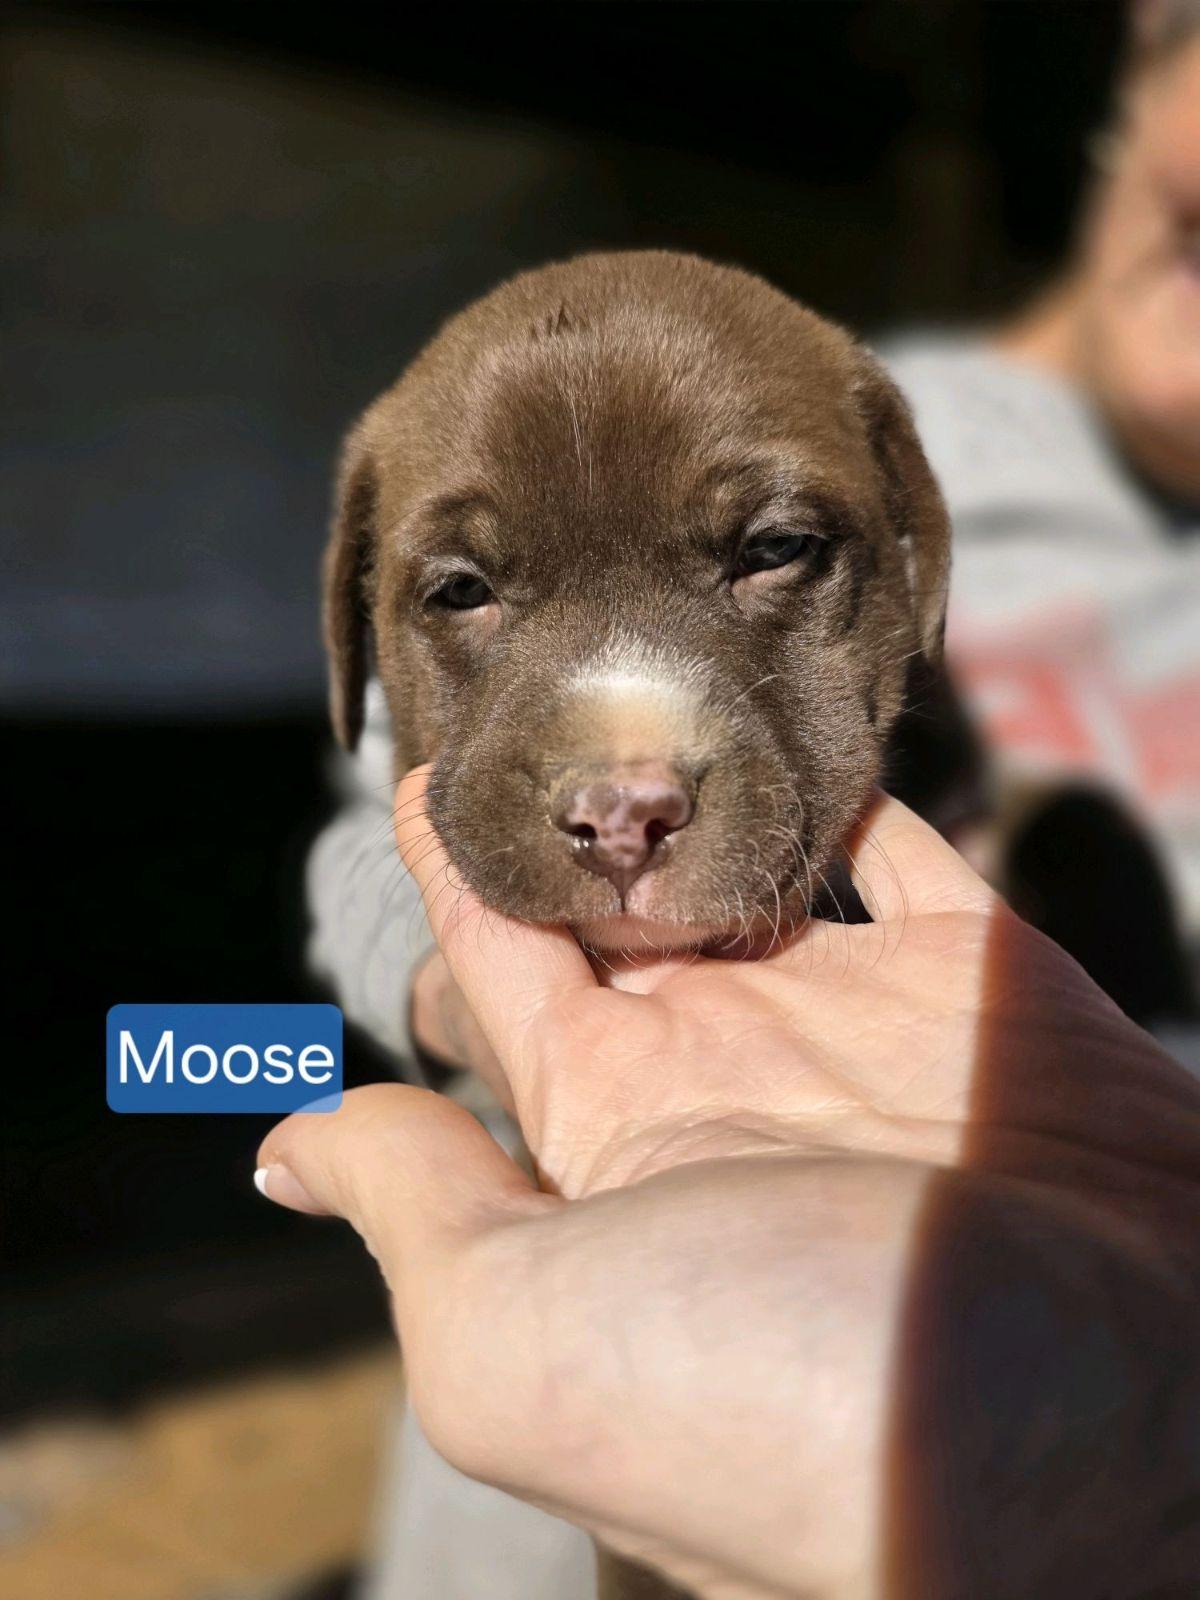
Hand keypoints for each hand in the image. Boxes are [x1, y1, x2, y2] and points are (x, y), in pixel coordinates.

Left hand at [258, 770, 1199, 1599]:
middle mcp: (731, 1075)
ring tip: (648, 667)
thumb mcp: (528, 1336)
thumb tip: (289, 1150)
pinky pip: (904, 853)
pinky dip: (853, 787)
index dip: (456, 874)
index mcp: (614, 1143)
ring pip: (755, 865)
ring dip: (703, 782)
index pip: (504, 977)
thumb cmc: (790, 1394)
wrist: (1104, 1418)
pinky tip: (800, 721)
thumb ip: (416, 1210)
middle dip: (577, 809)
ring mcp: (860, 1023)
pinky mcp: (979, 980)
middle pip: (624, 906)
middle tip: (539, 684)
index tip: (419, 773)